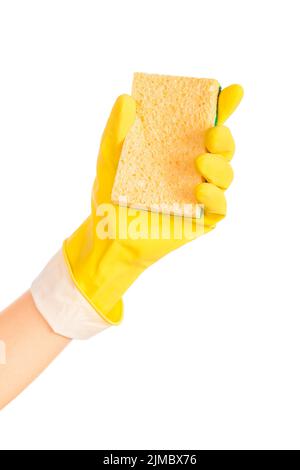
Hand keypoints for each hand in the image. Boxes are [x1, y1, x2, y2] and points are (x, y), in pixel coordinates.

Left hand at [63, 84, 242, 324]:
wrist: (108, 235)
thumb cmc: (110, 194)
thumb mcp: (110, 158)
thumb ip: (117, 129)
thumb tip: (126, 99)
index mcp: (177, 148)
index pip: (204, 124)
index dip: (222, 107)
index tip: (233, 91)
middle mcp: (193, 169)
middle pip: (222, 148)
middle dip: (224, 137)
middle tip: (212, 132)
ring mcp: (200, 194)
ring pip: (226, 175)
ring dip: (220, 166)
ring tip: (200, 162)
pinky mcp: (202, 220)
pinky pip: (220, 207)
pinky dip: (215, 196)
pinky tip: (199, 190)